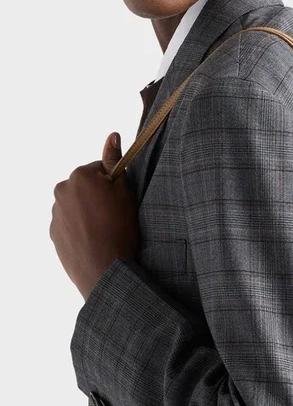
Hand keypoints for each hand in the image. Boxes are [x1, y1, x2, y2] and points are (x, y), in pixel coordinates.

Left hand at [50, 132, 139, 299]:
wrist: (105, 270)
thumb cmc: (120, 230)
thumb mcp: (125, 193)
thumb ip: (115, 161)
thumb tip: (112, 135)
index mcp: (80, 176)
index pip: (100, 170)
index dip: (114, 185)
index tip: (121, 202)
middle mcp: (62, 190)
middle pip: (86, 187)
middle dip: (98, 197)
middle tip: (115, 217)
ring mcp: (55, 213)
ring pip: (77, 206)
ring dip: (88, 213)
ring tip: (105, 232)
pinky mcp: (54, 233)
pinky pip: (70, 224)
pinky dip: (81, 229)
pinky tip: (94, 241)